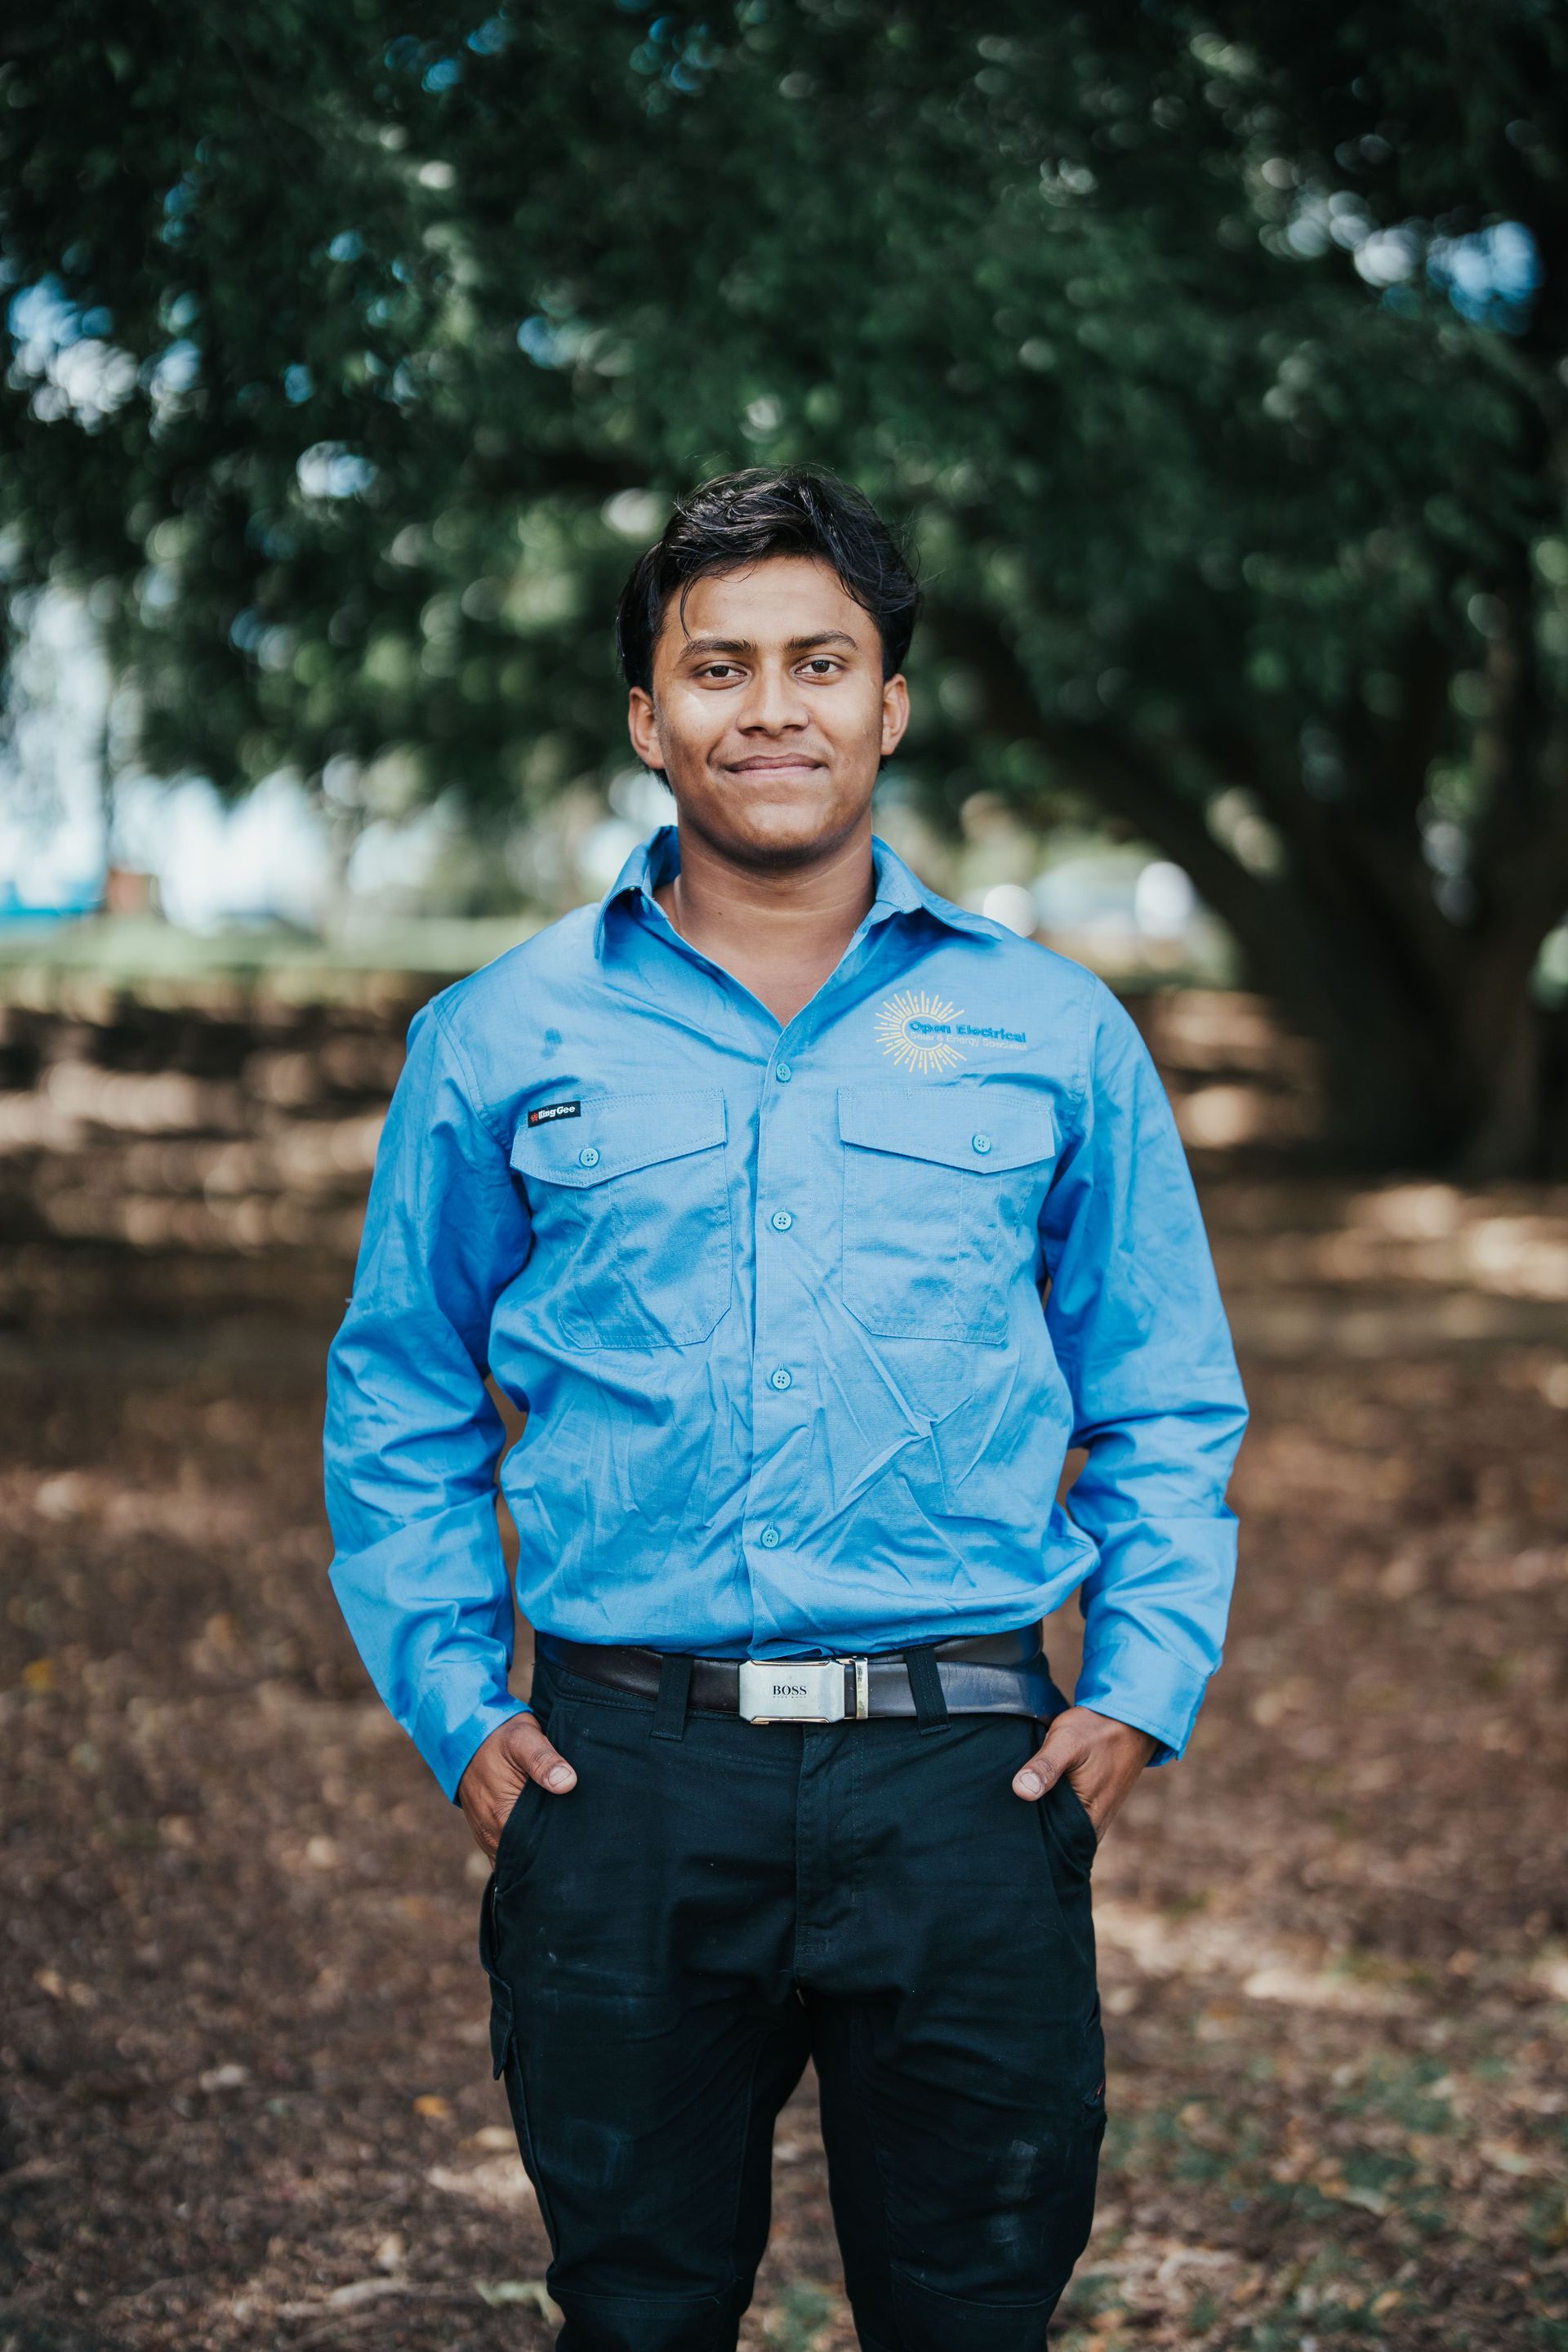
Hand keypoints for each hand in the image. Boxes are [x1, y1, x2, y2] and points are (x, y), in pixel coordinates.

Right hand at [458, 1710, 576, 1862]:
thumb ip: (543, 1760)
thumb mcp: (523, 1739)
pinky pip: (512, 1852)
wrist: (466, 1735)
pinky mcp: (490, 1833)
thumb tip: (567, 1783)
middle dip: (555, 1857)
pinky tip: (548, 1837)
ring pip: (522, 1860)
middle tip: (583, 1843)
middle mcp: (492, 1837)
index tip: (584, 1843)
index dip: (562, 1850)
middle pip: (531, 1861)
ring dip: (542, 1853)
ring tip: (569, 1842)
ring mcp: (489, 1837)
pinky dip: (529, 1850)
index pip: (538, 1855)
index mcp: (502, 1819)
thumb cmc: (499, 1736)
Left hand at [1010, 1705, 1157, 1841]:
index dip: (1025, 1840)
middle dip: (1027, 1831)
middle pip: (1050, 1840)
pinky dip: (1045, 1808)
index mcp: (1087, 1822)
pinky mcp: (1086, 1807)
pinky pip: (1060, 1816)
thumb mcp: (1067, 1742)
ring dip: (1036, 1817)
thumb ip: (1045, 1767)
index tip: (1003, 1828)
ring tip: (1009, 1808)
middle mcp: (1090, 1828)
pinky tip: (1030, 1796)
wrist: (1127, 1720)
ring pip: (1054, 1828)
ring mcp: (1089, 1818)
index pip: (1049, 1849)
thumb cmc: (1097, 1731)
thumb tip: (1021, 1791)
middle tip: (1000, 1816)